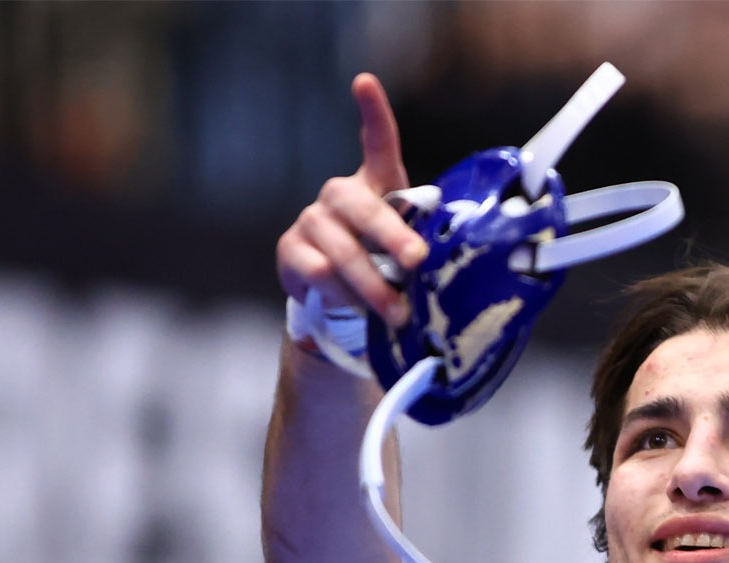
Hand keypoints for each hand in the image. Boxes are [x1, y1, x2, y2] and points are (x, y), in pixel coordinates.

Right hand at [276, 73, 427, 327]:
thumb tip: (438, 264)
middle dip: (393, 237)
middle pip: (363, 208)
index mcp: (375, 187)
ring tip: (397, 314)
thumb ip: (417, 246)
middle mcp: (339, 195)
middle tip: (417, 261)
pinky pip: (318, 273)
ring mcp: (311, 220)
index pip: (376, 144)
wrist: (339, 303)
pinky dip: (342, 297)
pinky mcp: (290, 250)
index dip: (372, 113)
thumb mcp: (406, 251)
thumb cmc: (384, 266)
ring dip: (373, 287)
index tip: (364, 82)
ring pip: (342, 252)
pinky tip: (356, 312)